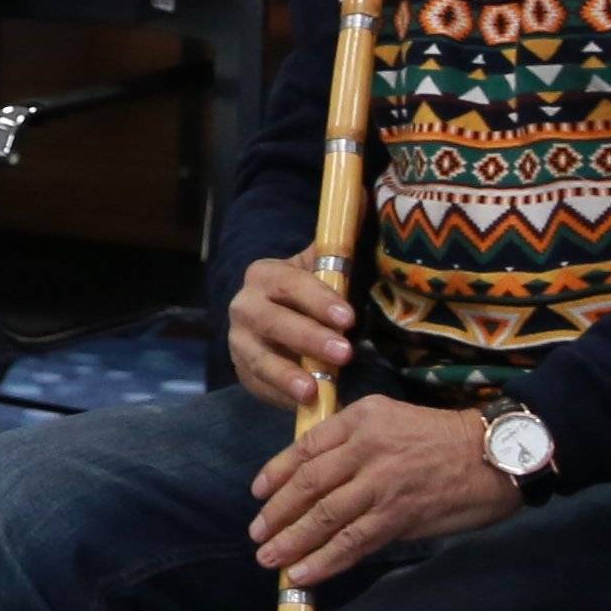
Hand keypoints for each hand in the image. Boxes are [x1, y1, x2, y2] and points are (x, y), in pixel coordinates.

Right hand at [226, 249, 356, 409]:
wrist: (280, 317)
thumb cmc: (316, 292)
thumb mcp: (325, 267)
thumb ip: (343, 249)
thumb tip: (370, 204)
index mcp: (266, 275)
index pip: (290, 283)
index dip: (318, 300)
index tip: (348, 317)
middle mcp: (245, 306)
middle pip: (273, 322)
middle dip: (309, 339)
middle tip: (344, 353)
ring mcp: (240, 341)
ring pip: (260, 358)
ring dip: (287, 375)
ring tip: (315, 390)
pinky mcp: (243, 371)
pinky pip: (260, 386)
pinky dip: (282, 397)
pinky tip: (307, 406)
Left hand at [248, 393, 522, 590]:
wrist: (498, 453)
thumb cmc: (446, 438)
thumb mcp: (393, 419)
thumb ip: (353, 440)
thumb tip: (316, 475)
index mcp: (361, 419)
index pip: (305, 448)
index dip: (276, 474)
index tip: (258, 493)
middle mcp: (366, 447)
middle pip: (308, 485)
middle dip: (277, 513)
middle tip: (257, 533)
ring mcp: (381, 483)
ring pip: (324, 516)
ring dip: (292, 542)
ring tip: (270, 559)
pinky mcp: (399, 515)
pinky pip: (352, 541)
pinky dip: (324, 560)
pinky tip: (304, 573)